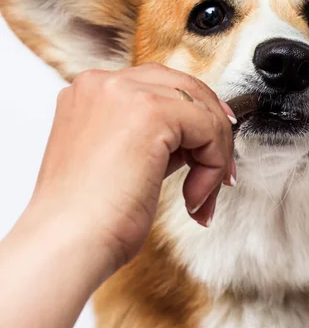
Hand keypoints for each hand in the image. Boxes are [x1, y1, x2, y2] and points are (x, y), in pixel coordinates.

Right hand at [26, 63, 235, 272]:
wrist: (68, 242)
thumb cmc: (87, 218)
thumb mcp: (120, 164)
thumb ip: (151, 141)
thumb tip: (190, 143)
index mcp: (92, 94)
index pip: (161, 87)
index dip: (195, 119)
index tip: (209, 154)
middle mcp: (104, 84)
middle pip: (186, 89)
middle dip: (213, 133)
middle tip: (222, 175)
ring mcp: (125, 92)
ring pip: (203, 109)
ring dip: (214, 157)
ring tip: (200, 198)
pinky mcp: (151, 112)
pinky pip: (209, 129)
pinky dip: (213, 167)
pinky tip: (193, 200)